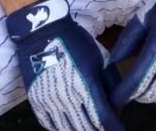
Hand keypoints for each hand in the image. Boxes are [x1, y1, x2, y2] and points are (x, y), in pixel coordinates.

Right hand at [6, 0, 122, 130]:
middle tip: (106, 130)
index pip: (103, 118)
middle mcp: (68, 99)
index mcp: (86, 86)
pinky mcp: (36, 101)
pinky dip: (61, 128)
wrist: (42, 33)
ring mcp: (50, 102)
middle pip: (86, 128)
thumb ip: (111, 84)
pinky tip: (69, 127)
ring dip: (81, 130)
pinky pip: (49, 124)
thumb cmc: (76, 43)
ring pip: (67, 129)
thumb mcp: (99, 59)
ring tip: (91, 130)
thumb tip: (119, 105)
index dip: (113, 128)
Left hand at [110, 0, 155, 105]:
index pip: (134, 84)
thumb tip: (113, 61)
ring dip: (154, 96)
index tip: (113, 97)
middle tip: (132, 86)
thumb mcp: (146, 16)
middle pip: (149, 94)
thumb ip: (128, 40)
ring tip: (150, 86)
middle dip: (136, 94)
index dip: (120, 95)